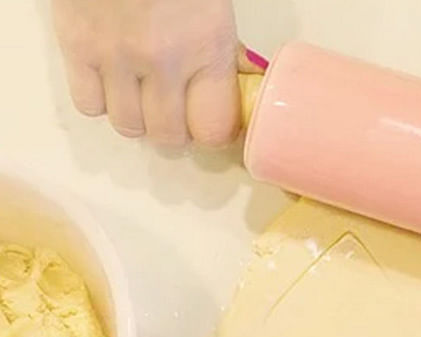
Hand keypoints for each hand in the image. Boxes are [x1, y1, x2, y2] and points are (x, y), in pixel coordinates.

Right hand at [52, 0, 264, 147]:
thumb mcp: (213, 1)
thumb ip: (224, 45)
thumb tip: (243, 78)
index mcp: (207, 46)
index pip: (213, 130)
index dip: (210, 131)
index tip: (207, 119)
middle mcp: (163, 60)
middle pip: (168, 137)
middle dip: (172, 128)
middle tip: (172, 106)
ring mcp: (116, 55)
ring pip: (128, 127)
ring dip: (136, 116)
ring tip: (138, 90)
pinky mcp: (75, 44)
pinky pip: (89, 104)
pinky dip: (99, 99)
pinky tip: (109, 76)